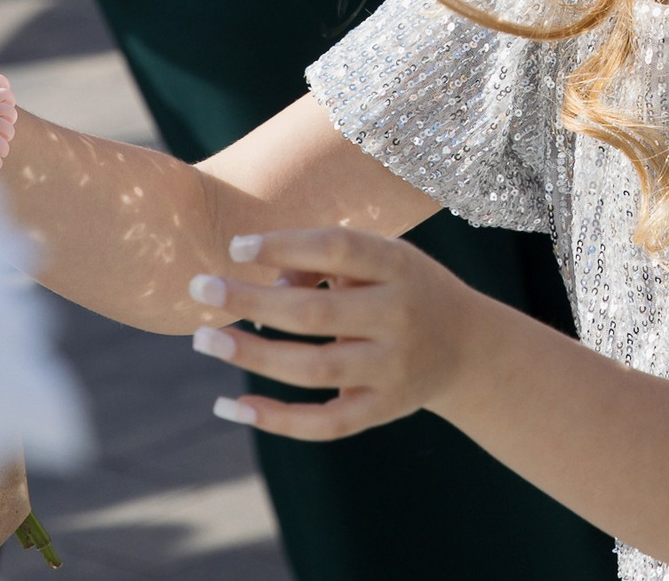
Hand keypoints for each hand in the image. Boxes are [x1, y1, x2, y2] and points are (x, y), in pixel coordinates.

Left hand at [186, 228, 484, 439]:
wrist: (469, 348)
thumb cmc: (403, 287)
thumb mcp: (381, 258)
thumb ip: (324, 260)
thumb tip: (265, 279)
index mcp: (400, 267)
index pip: (339, 249)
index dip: (285, 245)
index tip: (235, 246)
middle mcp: (400, 318)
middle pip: (316, 314)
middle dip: (252, 300)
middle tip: (199, 288)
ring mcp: (393, 370)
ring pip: (315, 369)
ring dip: (253, 354)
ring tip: (203, 337)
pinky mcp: (383, 411)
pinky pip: (326, 424)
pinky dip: (277, 419)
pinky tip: (231, 405)